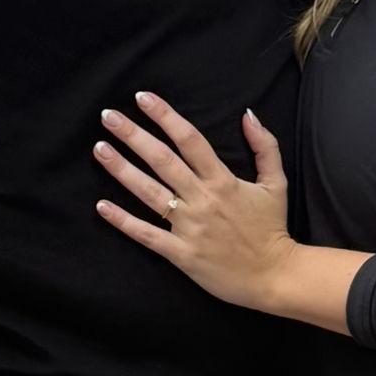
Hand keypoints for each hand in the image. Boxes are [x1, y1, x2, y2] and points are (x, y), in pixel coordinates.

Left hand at [94, 92, 295, 310]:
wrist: (275, 277)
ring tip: (99, 149)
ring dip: (122, 170)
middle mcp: (203, 200)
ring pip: (149, 192)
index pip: (189, 140)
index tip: (143, 98)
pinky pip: (147, 234)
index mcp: (223, 181)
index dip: (165, 116)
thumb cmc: (272, 228)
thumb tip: (248, 114)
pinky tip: (101, 206)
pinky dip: (123, 221)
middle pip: (162, 160)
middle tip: (109, 117)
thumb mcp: (276, 183)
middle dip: (133, 135)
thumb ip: (265, 147)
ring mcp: (190, 227)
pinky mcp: (181, 253)